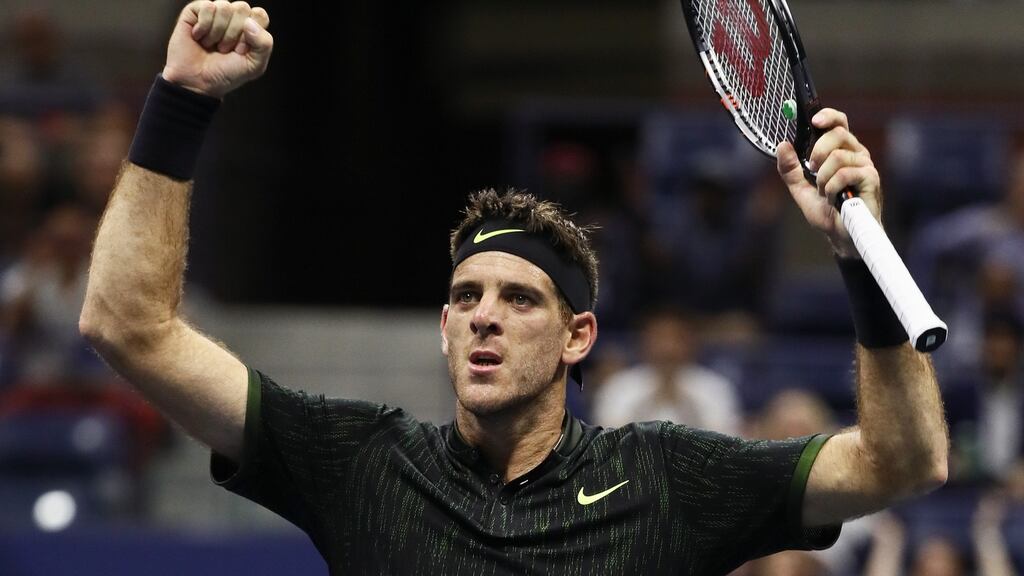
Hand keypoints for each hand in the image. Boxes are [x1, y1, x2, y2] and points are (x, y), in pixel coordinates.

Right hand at [161, 1, 272, 98]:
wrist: (197, 82)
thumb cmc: (225, 74)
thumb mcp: (255, 66)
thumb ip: (264, 44)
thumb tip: (249, 23)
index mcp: (251, 28)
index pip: (259, 15)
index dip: (251, 33)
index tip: (241, 50)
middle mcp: (233, 17)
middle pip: (242, 8)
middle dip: (233, 33)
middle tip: (225, 49)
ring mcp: (215, 13)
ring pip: (224, 6)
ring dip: (217, 32)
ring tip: (212, 45)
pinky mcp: (195, 11)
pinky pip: (207, 6)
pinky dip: (203, 26)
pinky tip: (199, 37)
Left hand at [776, 109, 881, 257]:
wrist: (841, 235)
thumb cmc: (828, 211)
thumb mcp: (801, 189)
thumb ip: (790, 169)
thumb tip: (782, 145)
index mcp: (841, 151)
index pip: (839, 122)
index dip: (828, 116)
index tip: (814, 121)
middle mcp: (856, 153)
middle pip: (837, 133)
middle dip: (817, 152)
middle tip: (812, 169)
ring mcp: (865, 165)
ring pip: (837, 156)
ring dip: (823, 178)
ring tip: (825, 192)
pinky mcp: (871, 178)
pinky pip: (844, 173)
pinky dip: (832, 188)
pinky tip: (835, 199)